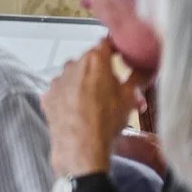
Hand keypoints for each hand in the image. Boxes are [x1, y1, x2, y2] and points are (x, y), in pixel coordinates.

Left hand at [41, 38, 140, 176]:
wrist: (80, 147)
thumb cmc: (106, 121)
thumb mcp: (129, 98)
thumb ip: (136, 77)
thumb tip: (144, 68)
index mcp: (95, 60)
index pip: (106, 44)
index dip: (115, 51)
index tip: (121, 59)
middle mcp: (72, 64)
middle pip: (90, 62)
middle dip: (102, 73)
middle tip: (114, 91)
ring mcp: (57, 79)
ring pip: (75, 75)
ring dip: (85, 84)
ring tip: (97, 105)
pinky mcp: (48, 94)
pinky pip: (62, 90)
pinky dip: (70, 96)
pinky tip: (79, 111)